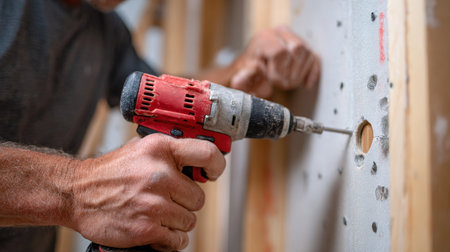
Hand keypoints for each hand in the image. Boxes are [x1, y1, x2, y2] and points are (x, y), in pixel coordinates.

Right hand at [67, 134, 224, 250]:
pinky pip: (178, 239)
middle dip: (185, 202)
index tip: (213, 173)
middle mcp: (159, 174)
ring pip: (189, 220)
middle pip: (198, 198)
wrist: (77, 193)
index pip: (207, 154)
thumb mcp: (141, 149)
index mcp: (160, 150)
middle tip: (167, 199)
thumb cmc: (110, 172)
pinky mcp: (147, 228)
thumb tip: (199, 164)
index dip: (217, 165)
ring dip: (176, 221)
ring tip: (156, 213)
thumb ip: (170, 154)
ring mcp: (153, 203)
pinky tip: (155, 229)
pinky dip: (169, 239)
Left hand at [230, 25, 320, 97]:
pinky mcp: (305, 49)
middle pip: (297, 50)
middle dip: (289, 72)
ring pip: (308, 54)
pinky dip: (311, 74)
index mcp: (265, 37)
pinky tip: (305, 84)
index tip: (273, 81)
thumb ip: (244, 78)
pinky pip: (315, 59)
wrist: (256, 67)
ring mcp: (295, 38)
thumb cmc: (250, 70)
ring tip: (287, 80)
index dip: (278, 71)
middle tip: (280, 83)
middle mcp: (281, 32)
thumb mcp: (244, 75)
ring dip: (299, 74)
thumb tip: (238, 81)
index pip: (279, 51)